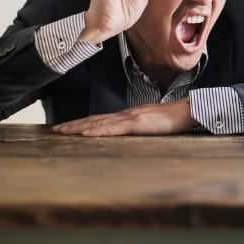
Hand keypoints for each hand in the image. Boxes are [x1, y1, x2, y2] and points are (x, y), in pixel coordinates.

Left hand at [51, 99, 197, 136]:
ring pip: (100, 122)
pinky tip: (86, 134)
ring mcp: (131, 117)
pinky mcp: (138, 123)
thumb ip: (139, 127)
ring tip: (63, 131)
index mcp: (128, 115)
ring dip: (79, 127)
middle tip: (55, 129)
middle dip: (74, 124)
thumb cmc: (174, 118)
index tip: (67, 127)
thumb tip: (128, 133)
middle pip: (94, 119)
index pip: (101, 119)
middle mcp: (126, 114)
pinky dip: (98, 130)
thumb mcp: (152, 125)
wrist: (188, 110)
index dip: (83, 123)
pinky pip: (114, 128)